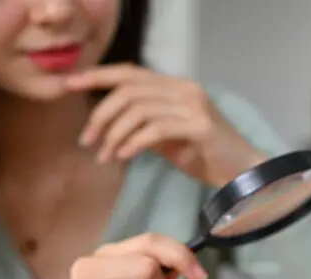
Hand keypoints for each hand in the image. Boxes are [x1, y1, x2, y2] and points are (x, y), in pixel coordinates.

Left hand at [66, 64, 267, 187]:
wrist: (242, 173)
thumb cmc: (205, 156)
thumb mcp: (168, 137)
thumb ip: (143, 124)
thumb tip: (108, 125)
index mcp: (176, 86)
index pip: (130, 73)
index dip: (97, 76)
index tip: (68, 85)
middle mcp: (184, 89)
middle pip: (128, 90)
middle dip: (100, 114)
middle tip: (86, 141)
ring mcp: (193, 106)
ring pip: (138, 109)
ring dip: (113, 134)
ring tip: (104, 156)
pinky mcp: (199, 127)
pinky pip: (154, 129)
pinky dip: (132, 143)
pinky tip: (123, 157)